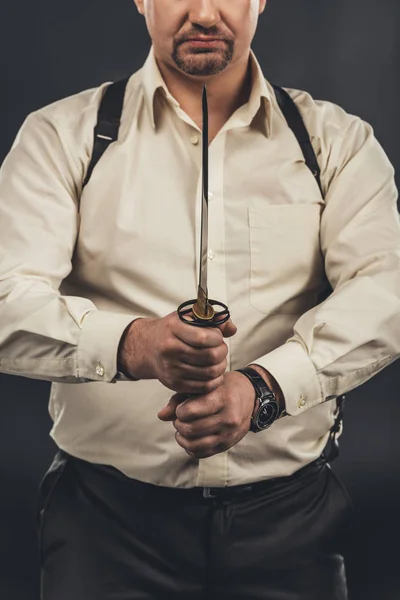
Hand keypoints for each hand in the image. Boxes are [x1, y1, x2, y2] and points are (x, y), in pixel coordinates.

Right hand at [118, 311, 236, 393]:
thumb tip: (232, 329)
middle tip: (220, 349)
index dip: (218, 337)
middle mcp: (170, 349)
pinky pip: (204, 386)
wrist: (148, 348)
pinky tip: (213, 371)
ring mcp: (171, 369)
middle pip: (210, 356)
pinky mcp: (174, 384)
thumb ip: (213, 318)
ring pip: (210, 373)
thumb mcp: (188, 316)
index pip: (205, 338)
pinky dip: (215, 380)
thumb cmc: (172, 330)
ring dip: (220, 366)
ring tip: (217, 359)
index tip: (217, 336)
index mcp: (173, 328)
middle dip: (222, 352)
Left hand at [157, 371, 255, 458]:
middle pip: (190, 429)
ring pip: (194, 445)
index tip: (182, 408)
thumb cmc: (222, 388)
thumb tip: (161, 416)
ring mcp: (229, 434)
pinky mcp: (226, 445)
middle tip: (180, 418)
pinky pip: (201, 454)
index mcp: (222, 399)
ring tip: (183, 428)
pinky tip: (190, 437)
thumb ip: (179, 399)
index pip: (190, 411)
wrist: (250, 397)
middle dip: (179, 424)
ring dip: (182, 438)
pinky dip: (190, 448)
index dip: (180, 411)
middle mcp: (228, 418)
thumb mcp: (204, 386)